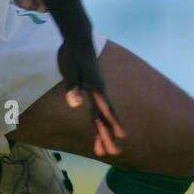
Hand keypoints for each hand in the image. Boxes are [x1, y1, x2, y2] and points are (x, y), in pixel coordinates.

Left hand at [57, 37, 126, 158]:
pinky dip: (96, 122)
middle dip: (109, 136)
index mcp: (95, 89)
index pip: (105, 110)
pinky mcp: (89, 91)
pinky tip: (98, 130)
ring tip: (104, 152)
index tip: (122, 137)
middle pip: (104, 118)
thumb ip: (73, 88)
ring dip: (102, 133)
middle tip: (115, 153)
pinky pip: (95, 111)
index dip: (112, 123)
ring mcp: (95, 92)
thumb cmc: (74, 54)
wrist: (77, 40)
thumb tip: (76, 105)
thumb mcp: (71, 71)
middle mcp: (98, 92)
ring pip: (100, 117)